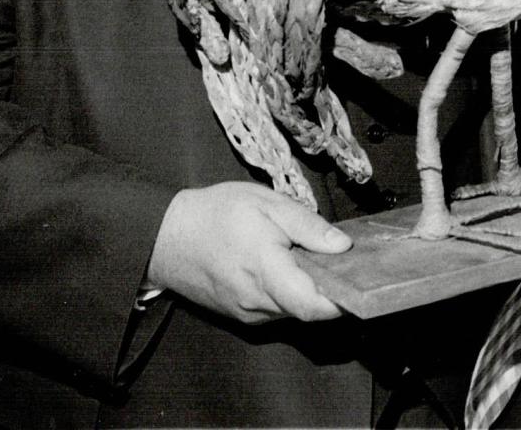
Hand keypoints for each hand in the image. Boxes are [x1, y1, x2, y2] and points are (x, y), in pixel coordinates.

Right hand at [146, 181, 350, 324]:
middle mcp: (258, 303)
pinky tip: (281, 266)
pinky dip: (286, 292)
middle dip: (325, 287)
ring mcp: (248, 313)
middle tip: (332, 256)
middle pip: (308, 308)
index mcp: (267, 272)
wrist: (164, 238)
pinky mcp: (240, 316)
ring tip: (302, 256)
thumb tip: (342, 245)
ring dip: (304, 289)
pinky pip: (275, 310)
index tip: (355, 279)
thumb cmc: (215, 214)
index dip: (341, 300)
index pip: (314, 306)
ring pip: (292, 310)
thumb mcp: (266, 204)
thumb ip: (306, 226)